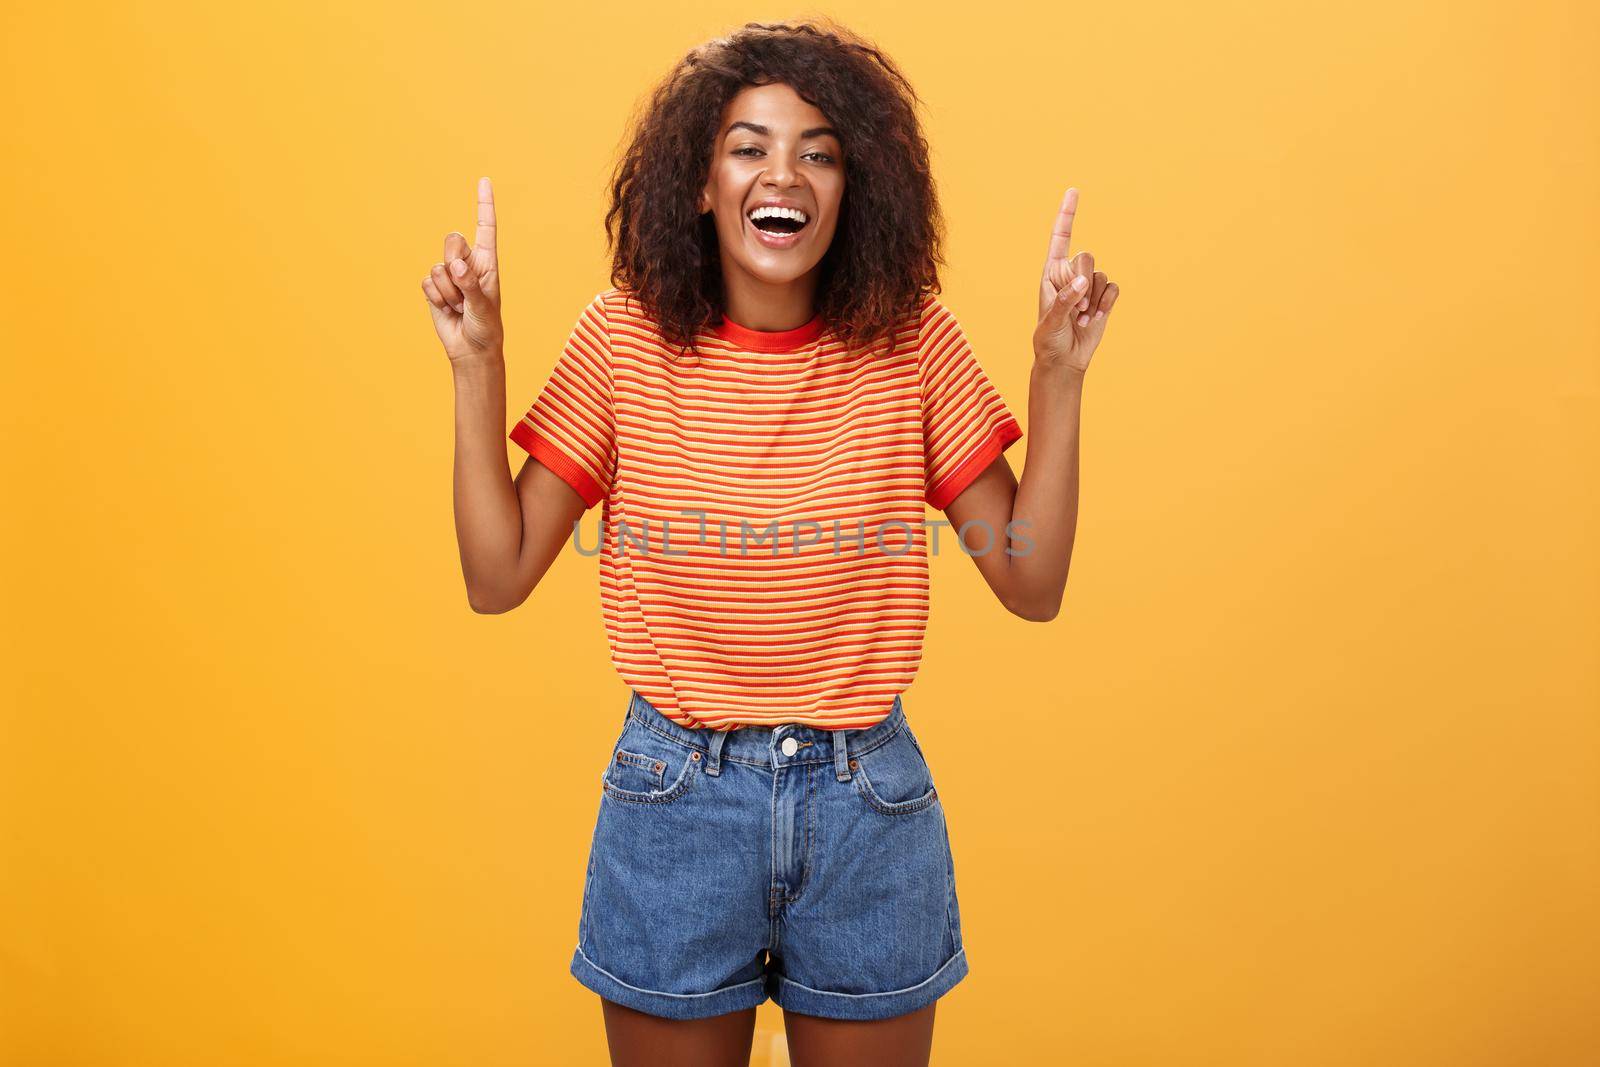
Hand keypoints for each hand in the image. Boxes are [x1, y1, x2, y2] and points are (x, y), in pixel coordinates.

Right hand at [421, 176, 504, 360]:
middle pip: (452, 241)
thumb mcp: (484, 307)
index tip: (484, 180)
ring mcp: (449, 274)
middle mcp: (468, 263)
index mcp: (487, 262)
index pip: (485, 227)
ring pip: (438, 267)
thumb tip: (456, 265)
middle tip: (464, 289)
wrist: (470, 349)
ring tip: (459, 306)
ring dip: (448, 291)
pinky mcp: (433, 287)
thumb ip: (470, 285)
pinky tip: (447, 309)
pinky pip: (426, 283)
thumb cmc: (486, 327)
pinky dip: (436, 298)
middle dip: (454, 263)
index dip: (484, 204)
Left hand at [1033, 187, 1119, 373]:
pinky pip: (1113, 288)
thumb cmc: (1048, 340)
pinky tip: (1095, 318)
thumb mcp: (1050, 321)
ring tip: (1081, 318)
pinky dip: (1106, 304)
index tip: (1073, 191)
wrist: (1064, 360)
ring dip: (1094, 299)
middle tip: (1075, 308)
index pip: (1060, 238)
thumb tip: (1083, 281)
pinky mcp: (1103, 297)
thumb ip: (1064, 300)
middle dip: (1084, 282)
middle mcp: (1071, 273)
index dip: (1067, 215)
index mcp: (1051, 272)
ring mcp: (1088, 285)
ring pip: (1101, 274)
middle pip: (1087, 256)